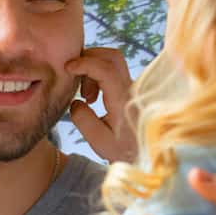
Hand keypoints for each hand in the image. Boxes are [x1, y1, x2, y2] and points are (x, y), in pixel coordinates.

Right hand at [66, 47, 136, 163]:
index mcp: (123, 101)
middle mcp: (131, 90)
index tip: (68, 68)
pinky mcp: (131, 91)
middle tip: (75, 78)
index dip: (85, 63)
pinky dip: (98, 76)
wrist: (147, 158)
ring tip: (86, 96)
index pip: (105, 69)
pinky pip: (113, 72)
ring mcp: (133, 88)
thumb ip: (82, 119)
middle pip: (112, 56)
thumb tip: (76, 101)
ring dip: (92, 69)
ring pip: (112, 62)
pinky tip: (93, 97)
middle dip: (88, 59)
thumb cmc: (123, 152)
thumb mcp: (98, 141)